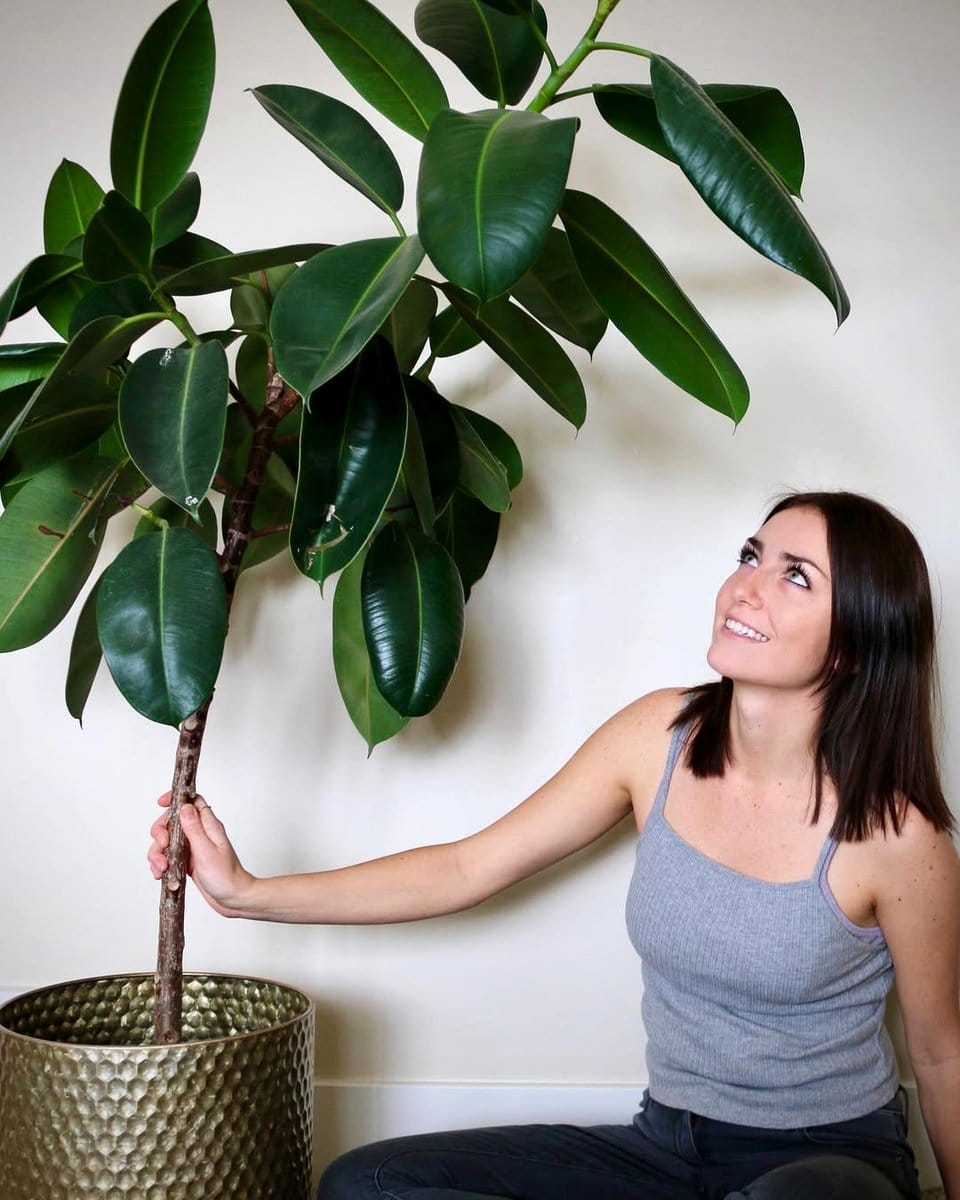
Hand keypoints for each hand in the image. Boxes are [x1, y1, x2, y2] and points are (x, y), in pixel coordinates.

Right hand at [148, 793, 255, 917]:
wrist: (233, 899)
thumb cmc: (226, 877)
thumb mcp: (207, 851)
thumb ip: (194, 829)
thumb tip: (184, 807)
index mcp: (209, 826)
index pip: (191, 802)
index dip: (175, 799)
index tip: (161, 803)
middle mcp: (200, 834)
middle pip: (172, 822)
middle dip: (160, 833)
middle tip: (163, 846)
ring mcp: (193, 847)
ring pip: (167, 841)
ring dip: (158, 852)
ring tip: (161, 868)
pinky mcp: (187, 861)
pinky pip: (168, 856)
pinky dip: (160, 863)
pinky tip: (161, 873)